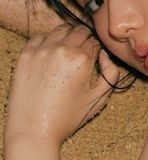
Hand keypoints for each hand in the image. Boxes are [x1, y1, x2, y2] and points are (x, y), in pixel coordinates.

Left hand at [6, 24, 118, 145]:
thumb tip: (105, 55)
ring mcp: (40, 50)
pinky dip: (48, 41)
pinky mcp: (25, 55)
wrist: (34, 129)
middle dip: (83, 40)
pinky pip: (40, 37)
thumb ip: (111, 74)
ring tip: (67, 53)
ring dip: (67, 37)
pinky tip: (51, 55)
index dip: (96, 50)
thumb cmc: (67, 118)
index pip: (94, 42)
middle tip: (82, 55)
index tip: (93, 60)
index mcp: (81, 60)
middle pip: (78, 32)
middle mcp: (61, 50)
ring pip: (60, 30)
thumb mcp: (98, 99)